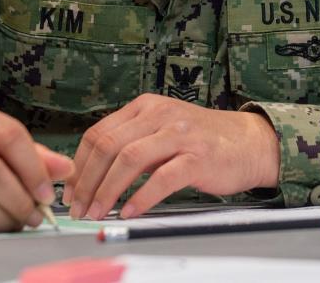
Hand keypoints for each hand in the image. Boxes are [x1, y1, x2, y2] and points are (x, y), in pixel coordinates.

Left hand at [62, 94, 280, 220]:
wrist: (249, 142)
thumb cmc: (202, 141)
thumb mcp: (162, 130)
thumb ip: (131, 144)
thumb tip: (91, 175)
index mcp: (145, 107)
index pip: (98, 133)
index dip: (79, 165)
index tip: (69, 190)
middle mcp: (160, 115)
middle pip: (108, 146)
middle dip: (87, 181)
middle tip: (79, 207)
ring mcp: (180, 134)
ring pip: (129, 159)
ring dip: (108, 190)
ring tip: (98, 212)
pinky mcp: (198, 157)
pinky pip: (162, 178)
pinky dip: (141, 197)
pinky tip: (130, 212)